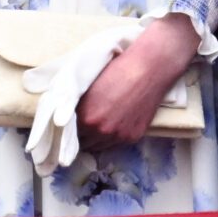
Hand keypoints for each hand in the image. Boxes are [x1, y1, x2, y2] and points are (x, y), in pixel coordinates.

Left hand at [75, 13, 200, 150]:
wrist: (148, 69)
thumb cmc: (117, 70)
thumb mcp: (89, 87)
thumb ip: (78, 106)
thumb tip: (69, 117)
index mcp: (85, 117)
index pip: (68, 135)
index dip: (70, 129)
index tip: (73, 126)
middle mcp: (100, 131)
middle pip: (84, 144)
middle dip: (83, 136)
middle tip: (87, 125)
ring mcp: (118, 136)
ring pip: (100, 147)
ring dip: (98, 139)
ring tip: (102, 125)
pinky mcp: (133, 137)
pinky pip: (117, 144)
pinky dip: (114, 137)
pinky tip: (117, 123)